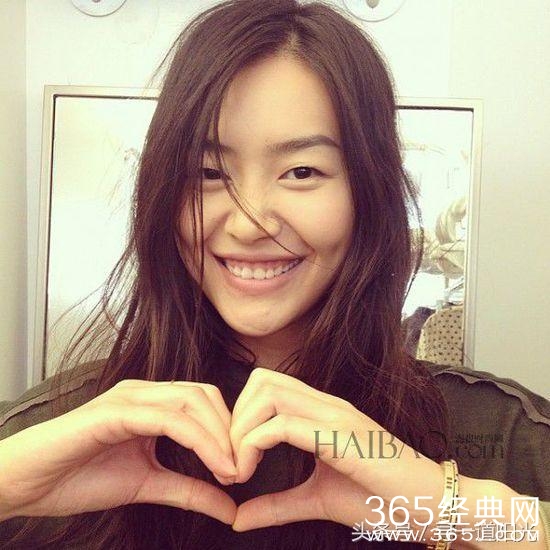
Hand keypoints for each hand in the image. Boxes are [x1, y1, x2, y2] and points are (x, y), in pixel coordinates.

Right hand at [0, 379, 237, 524]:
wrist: (26, 483)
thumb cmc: (79, 478)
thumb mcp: (147, 485)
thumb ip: (188, 491)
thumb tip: (230, 508)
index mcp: (152, 403)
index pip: (205, 402)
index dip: (228, 431)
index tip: (240, 469)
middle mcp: (144, 392)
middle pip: (206, 395)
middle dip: (230, 430)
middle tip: (240, 469)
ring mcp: (130, 398)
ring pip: (192, 401)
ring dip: (219, 435)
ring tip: (231, 470)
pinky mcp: (116, 411)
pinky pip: (169, 418)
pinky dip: (199, 440)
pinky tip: (214, 465)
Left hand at [229, 367, 444, 531]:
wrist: (432, 506)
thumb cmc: (380, 498)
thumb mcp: (317, 500)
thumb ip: (277, 505)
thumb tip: (237, 517)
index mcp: (321, 412)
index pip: (266, 386)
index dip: (239, 417)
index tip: (233, 458)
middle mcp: (326, 404)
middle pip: (261, 381)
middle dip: (234, 418)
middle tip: (230, 460)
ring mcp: (335, 416)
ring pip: (268, 394)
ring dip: (241, 430)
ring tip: (238, 469)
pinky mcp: (342, 435)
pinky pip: (284, 425)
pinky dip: (253, 445)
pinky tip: (250, 473)